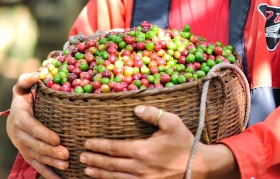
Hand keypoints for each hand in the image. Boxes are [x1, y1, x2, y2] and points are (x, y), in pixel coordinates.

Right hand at [6, 72, 69, 178]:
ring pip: (37, 157)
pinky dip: (48, 173)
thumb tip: (38, 73)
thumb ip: (28, 79)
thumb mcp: (23, 86)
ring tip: (66, 165)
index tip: (57, 138)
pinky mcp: (27, 154)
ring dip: (51, 163)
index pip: (32, 127)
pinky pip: (36, 165)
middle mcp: (19, 134)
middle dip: (51, 151)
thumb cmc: (24, 97)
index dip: (44, 134)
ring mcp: (23, 146)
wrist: (15, 114)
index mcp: (20, 117)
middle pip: (36, 145)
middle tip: (66, 154)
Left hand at [80, 105, 239, 178]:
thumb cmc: (184, 142)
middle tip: (81, 157)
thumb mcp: (171, 122)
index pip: (114, 148)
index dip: (99, 146)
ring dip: (99, 174)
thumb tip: (135, 108)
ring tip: (87, 170)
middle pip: (111, 165)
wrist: (199, 166)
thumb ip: (152, 114)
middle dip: (94, 160)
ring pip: (116, 178)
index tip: (87, 143)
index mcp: (143, 151)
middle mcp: (140, 168)